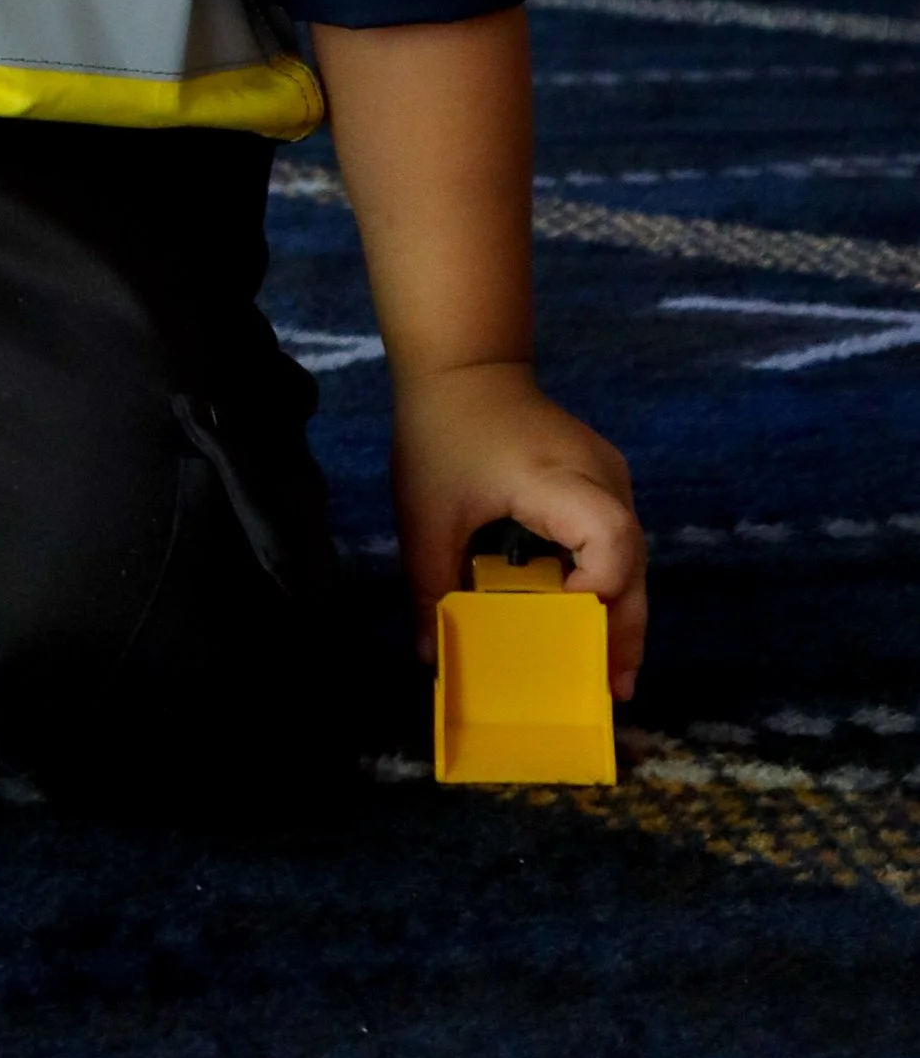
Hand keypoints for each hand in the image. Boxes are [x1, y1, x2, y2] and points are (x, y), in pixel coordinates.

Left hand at [390, 360, 647, 697]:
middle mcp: (599, 475)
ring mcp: (608, 475)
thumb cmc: (443, 435)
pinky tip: (592, 621)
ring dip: (622, 611)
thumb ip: (430, 586)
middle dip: (624, 627)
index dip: (600, 587)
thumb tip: (432, 658)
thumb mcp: (426, 514)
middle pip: (632, 558)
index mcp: (555, 478)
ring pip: (632, 554)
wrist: (465, 367)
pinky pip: (618, 540)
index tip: (568, 624)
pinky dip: (610, 582)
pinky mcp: (602, 479)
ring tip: (610, 674)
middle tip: (612, 690)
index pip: (609, 535)